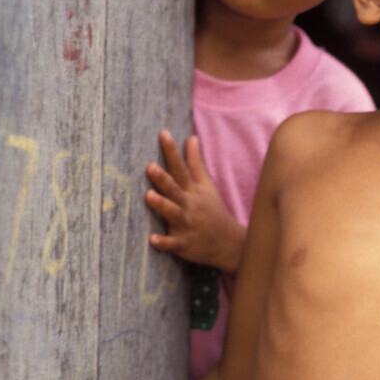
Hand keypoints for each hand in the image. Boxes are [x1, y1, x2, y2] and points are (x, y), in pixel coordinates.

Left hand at [145, 131, 244, 271]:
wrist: (230, 244)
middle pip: (175, 189)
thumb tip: (191, 138)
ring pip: (173, 213)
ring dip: (162, 205)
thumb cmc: (213, 211)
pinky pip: (173, 244)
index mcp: (193, 190)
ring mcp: (187, 224)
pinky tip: (153, 239)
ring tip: (149, 196)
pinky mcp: (185, 244)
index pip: (181, 167)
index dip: (172, 151)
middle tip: (150, 166)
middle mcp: (189, 205)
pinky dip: (164, 242)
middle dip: (163, 178)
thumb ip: (196, 162)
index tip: (163, 134)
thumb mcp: (207, 185)